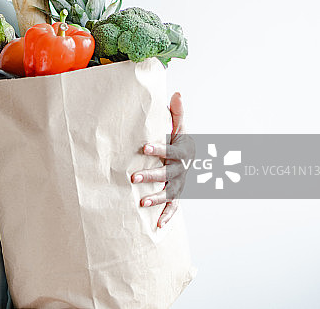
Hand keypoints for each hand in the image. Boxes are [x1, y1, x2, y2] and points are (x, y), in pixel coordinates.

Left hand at [131, 92, 194, 227]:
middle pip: (168, 174)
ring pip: (170, 193)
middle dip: (151, 176)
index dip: (159, 149)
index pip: (172, 150)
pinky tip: (158, 226)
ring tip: (141, 202)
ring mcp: (180, 183)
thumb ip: (177, 112)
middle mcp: (183, 169)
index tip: (144, 148)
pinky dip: (167, 217)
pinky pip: (174, 208)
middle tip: (133, 177)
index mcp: (183, 151)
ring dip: (157, 198)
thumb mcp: (178, 125)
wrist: (187, 157)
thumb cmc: (177, 139)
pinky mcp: (177, 195)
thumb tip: (176, 93)